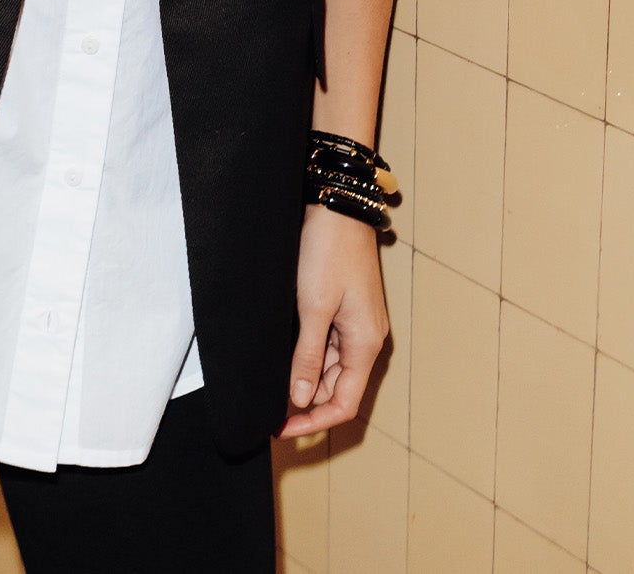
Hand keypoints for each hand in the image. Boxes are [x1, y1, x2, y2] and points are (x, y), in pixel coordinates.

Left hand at [274, 202, 389, 437]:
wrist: (336, 204)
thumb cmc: (328, 250)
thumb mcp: (313, 307)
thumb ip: (308, 357)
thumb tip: (301, 400)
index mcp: (365, 344)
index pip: (345, 403)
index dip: (314, 422)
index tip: (281, 429)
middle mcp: (365, 338)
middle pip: (338, 388)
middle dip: (307, 403)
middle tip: (269, 410)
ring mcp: (356, 322)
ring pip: (331, 367)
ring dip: (306, 379)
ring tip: (271, 386)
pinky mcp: (344, 306)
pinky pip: (327, 344)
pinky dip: (307, 356)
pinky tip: (284, 357)